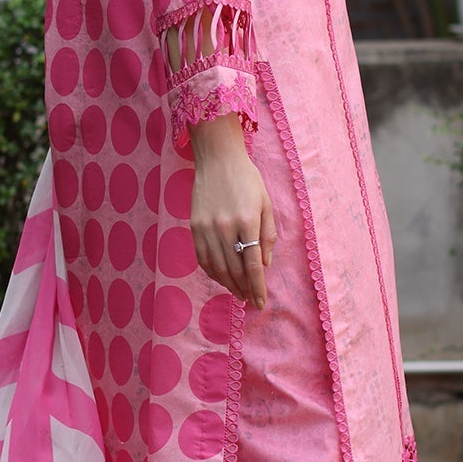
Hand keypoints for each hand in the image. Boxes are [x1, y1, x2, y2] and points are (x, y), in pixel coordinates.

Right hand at [186, 113, 275, 310]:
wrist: (217, 159)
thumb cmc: (247, 179)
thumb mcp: (265, 203)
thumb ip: (268, 235)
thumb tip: (265, 264)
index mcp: (246, 220)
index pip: (252, 264)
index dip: (257, 287)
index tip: (260, 302)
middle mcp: (224, 227)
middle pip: (234, 270)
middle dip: (244, 289)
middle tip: (250, 301)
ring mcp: (206, 227)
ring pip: (217, 267)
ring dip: (228, 285)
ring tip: (238, 293)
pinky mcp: (194, 226)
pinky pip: (202, 257)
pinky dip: (212, 272)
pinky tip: (221, 278)